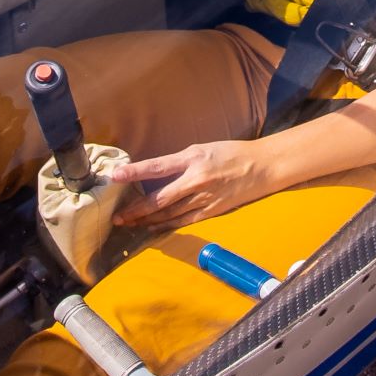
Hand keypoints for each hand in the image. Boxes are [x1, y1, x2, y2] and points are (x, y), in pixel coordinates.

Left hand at [109, 141, 271, 230]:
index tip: (115, 177)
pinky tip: (152, 227)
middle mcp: (196, 180)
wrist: (261, 167)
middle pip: (159, 198)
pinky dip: (166, 225)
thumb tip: (155, 172)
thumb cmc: (230, 154)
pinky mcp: (211, 211)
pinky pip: (184, 221)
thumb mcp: (202, 149)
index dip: (133, 172)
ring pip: (169, 213)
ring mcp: (204, 198)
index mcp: (192, 158)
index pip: (156, 167)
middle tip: (117, 216)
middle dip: (136, 209)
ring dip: (147, 220)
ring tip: (129, 224)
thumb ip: (179, 162)